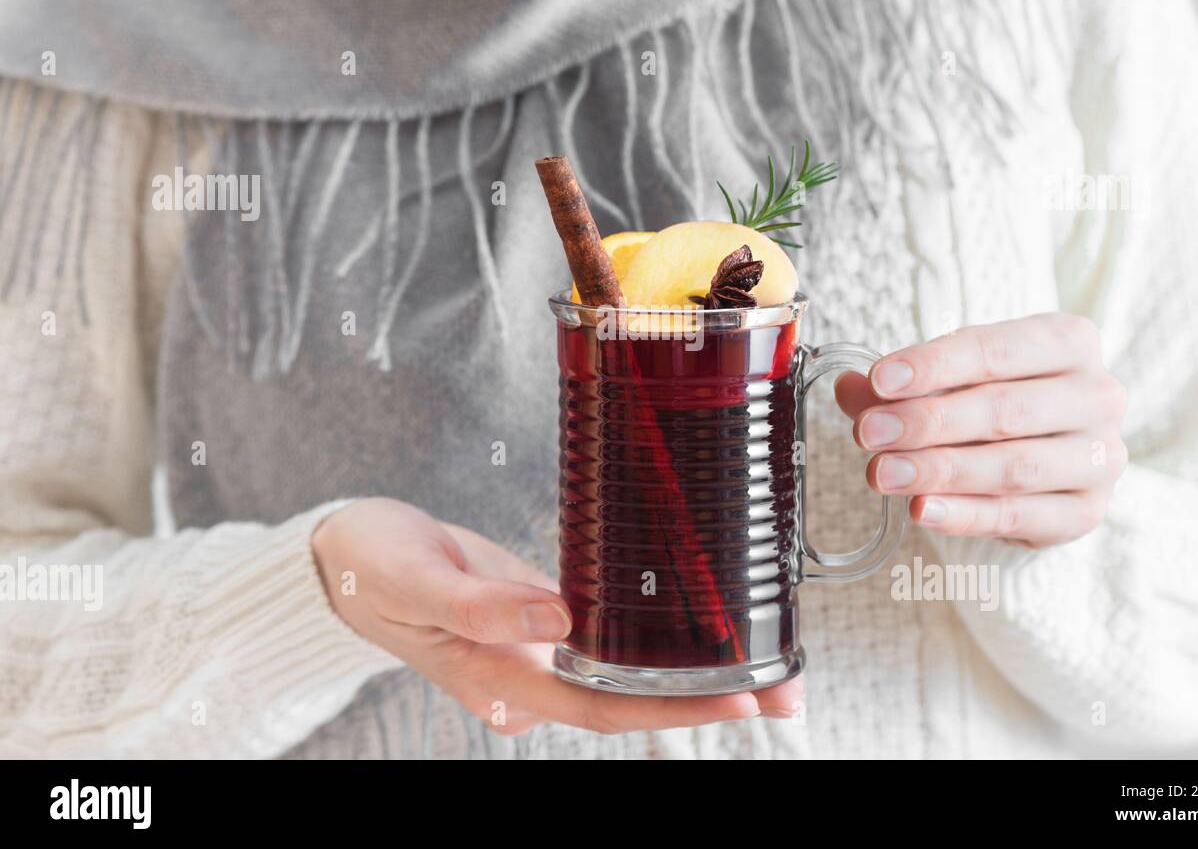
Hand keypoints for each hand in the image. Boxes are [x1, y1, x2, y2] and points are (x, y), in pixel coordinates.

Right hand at [311, 498, 802, 734]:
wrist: (342, 557)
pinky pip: (606, 640)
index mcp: (498, 676)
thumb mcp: (416, 579)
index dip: (673, 708)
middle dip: (709, 700)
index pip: (602, 704)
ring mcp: (534, 650)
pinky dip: (657, 641)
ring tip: (765, 663)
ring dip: (694, 673)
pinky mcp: (539, 619)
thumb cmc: (371, 565)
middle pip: (629, 701)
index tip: (741, 700)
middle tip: (788, 688)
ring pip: (626, 673)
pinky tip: (695, 628)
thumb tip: (560, 618)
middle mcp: (525, 674)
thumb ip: (484, 604)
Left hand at [835, 313, 1127, 547]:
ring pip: (1014, 466)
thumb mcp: (948, 380)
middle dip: (928, 422)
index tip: (880, 380)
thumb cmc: (993, 402)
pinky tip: (921, 509)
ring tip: (883, 474)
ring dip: (940, 471)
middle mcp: (1097, 395)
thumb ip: (899, 386)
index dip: (933, 366)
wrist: (1047, 458)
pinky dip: (966, 515)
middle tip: (869, 434)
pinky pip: (1020, 516)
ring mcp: (1100, 457)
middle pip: (1005, 409)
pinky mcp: (1086, 512)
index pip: (995, 350)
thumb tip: (849, 388)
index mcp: (1069, 342)